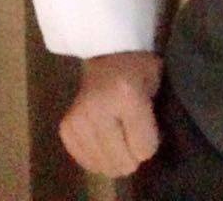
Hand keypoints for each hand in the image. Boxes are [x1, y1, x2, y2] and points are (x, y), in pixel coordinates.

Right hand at [58, 50, 162, 177]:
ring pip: (105, 166)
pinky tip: (103, 139)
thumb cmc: (137, 69)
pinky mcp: (66, 129)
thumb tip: (145, 155)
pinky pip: (87, 162)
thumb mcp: (156, 86)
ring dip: (115, 157)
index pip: (144, 148)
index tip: (150, 130)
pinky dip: (98, 157)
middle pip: (123, 162)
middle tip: (134, 136)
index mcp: (126, 96)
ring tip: (118, 136)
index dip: (151, 143)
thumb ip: (155, 120)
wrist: (106, 55)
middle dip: (133, 156)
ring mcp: (78, 120)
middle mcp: (98, 110)